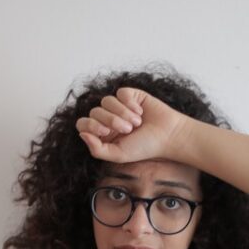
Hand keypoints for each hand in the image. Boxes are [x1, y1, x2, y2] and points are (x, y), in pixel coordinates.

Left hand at [76, 87, 191, 164]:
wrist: (167, 135)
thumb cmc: (144, 147)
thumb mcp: (118, 154)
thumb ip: (97, 149)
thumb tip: (81, 134)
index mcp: (103, 134)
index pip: (83, 124)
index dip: (91, 125)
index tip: (106, 131)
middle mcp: (108, 118)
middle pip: (95, 111)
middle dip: (111, 120)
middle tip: (128, 130)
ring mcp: (119, 106)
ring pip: (106, 101)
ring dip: (123, 113)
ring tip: (137, 123)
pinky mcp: (130, 95)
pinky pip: (120, 93)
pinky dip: (130, 103)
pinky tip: (140, 112)